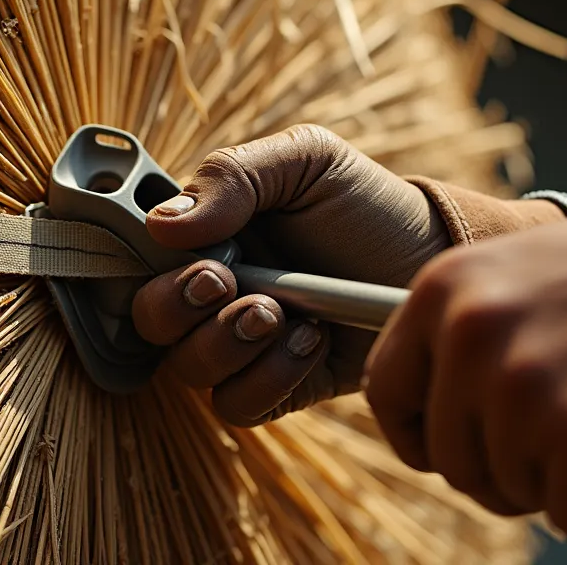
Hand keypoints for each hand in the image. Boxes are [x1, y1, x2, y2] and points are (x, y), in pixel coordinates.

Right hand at [131, 125, 453, 426]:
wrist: (431, 257)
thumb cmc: (364, 204)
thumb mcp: (306, 161)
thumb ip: (232, 176)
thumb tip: (162, 225)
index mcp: (203, 234)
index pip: (136, 259)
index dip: (146, 267)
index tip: (196, 258)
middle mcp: (212, 293)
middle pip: (149, 322)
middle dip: (181, 309)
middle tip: (230, 284)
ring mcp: (241, 344)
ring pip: (189, 370)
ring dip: (229, 343)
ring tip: (286, 314)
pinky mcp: (276, 387)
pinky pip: (239, 406)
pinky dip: (269, 378)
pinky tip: (311, 340)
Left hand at [362, 215, 566, 545]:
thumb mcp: (535, 267)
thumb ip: (473, 319)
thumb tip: (428, 380)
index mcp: (449, 288)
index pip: (387, 390)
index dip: (417, 432)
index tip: (442, 447)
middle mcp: (473, 335)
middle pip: (449, 456)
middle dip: (504, 465)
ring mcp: (523, 391)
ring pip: (508, 490)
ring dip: (561, 482)